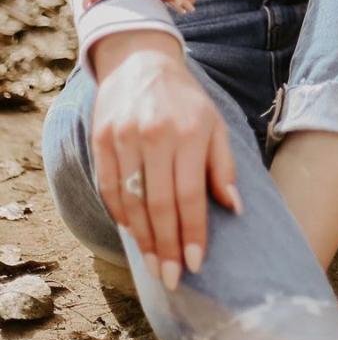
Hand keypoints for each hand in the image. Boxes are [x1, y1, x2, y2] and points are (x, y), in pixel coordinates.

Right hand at [90, 31, 241, 288]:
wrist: (142, 62)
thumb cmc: (186, 100)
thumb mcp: (214, 124)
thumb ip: (224, 166)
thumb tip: (235, 208)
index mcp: (190, 132)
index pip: (191, 194)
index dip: (193, 232)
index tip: (196, 263)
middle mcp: (156, 135)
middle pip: (160, 204)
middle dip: (167, 246)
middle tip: (173, 277)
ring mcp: (125, 137)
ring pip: (132, 201)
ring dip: (143, 239)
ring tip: (155, 265)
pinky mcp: (101, 139)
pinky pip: (108, 188)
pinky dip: (120, 215)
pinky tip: (133, 233)